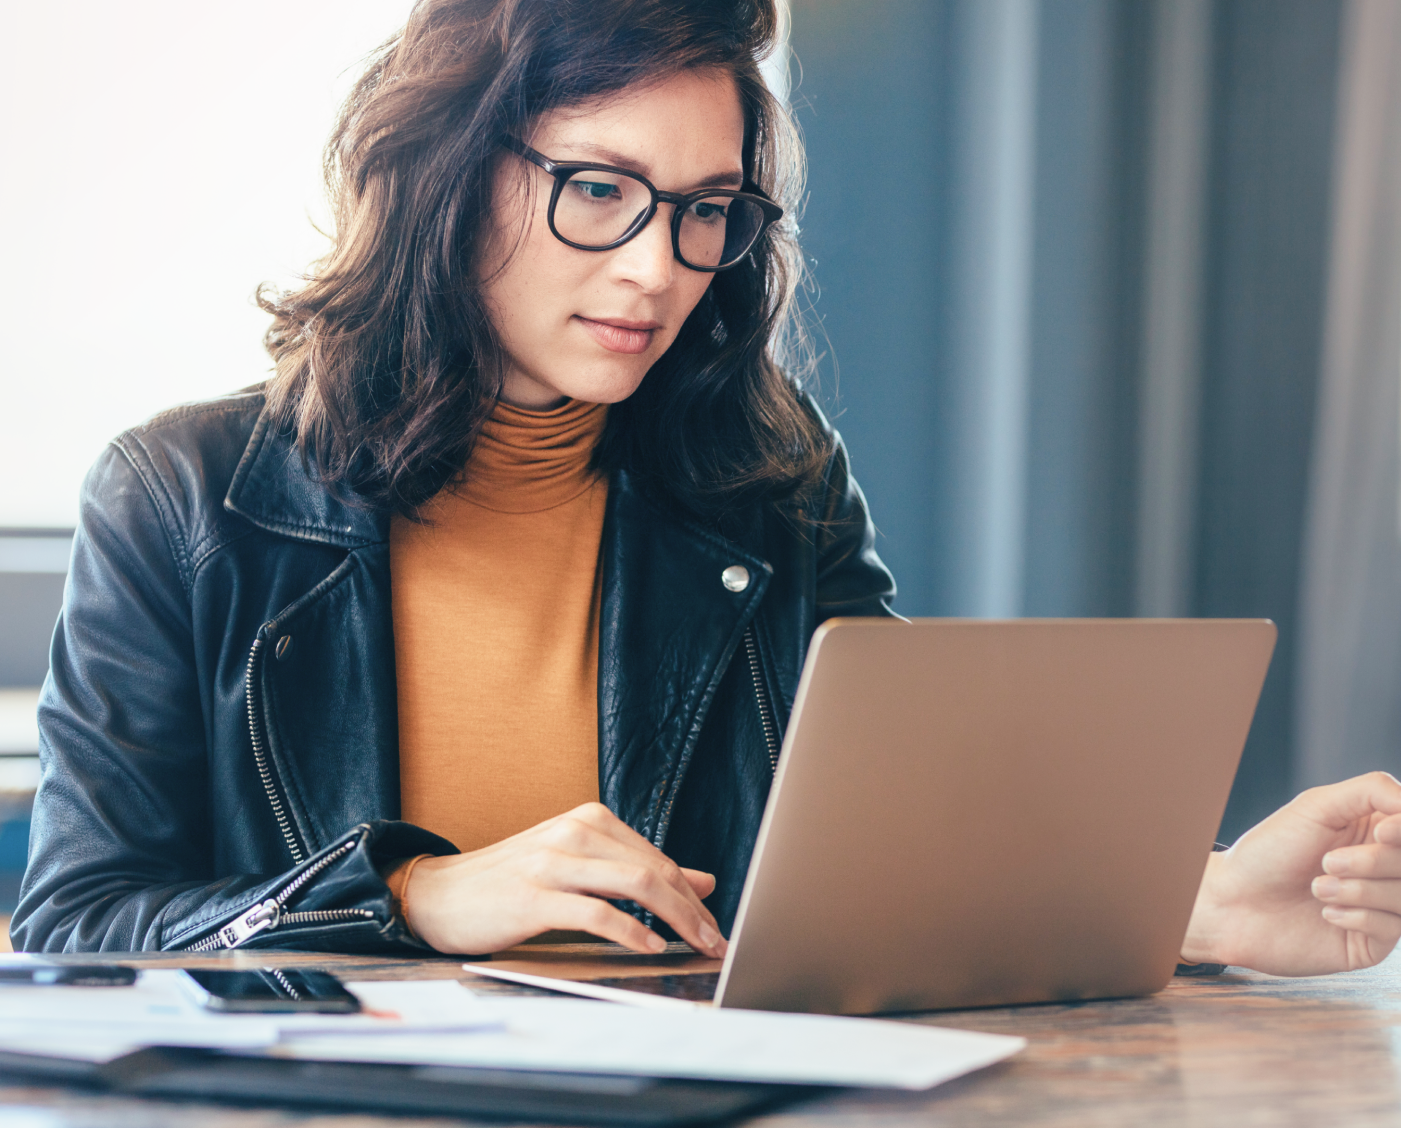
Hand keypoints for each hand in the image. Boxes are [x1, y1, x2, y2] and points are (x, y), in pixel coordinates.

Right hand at [401, 802, 726, 957]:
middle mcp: (575, 831)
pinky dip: (630, 931)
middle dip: (693, 910)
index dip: (693, 895)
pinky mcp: (533, 896)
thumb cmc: (512, 883)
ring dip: (675, 919)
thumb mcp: (580, 867)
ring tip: (694, 945)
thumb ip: (637, 871)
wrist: (439, 893)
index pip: (658, 858)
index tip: (715, 926)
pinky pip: (595, 912)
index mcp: (589, 821)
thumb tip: (703, 881)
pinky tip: (649, 946)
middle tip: (716, 942)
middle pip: (654, 870)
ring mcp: (553, 861)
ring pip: (635, 884)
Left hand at [1181, 772, 1400, 974]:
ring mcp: (1380, 906)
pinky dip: (1355, 916)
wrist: (1232, 902)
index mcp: (1375, 831)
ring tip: (1317, 888)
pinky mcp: (1371, 942)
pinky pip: (1392, 929)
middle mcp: (1383, 868)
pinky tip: (1324, 913)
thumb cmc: (1268, 852)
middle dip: (1372, 862)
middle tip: (1327, 862)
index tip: (1381, 832)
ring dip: (1358, 890)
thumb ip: (1371, 791)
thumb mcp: (1316, 807)